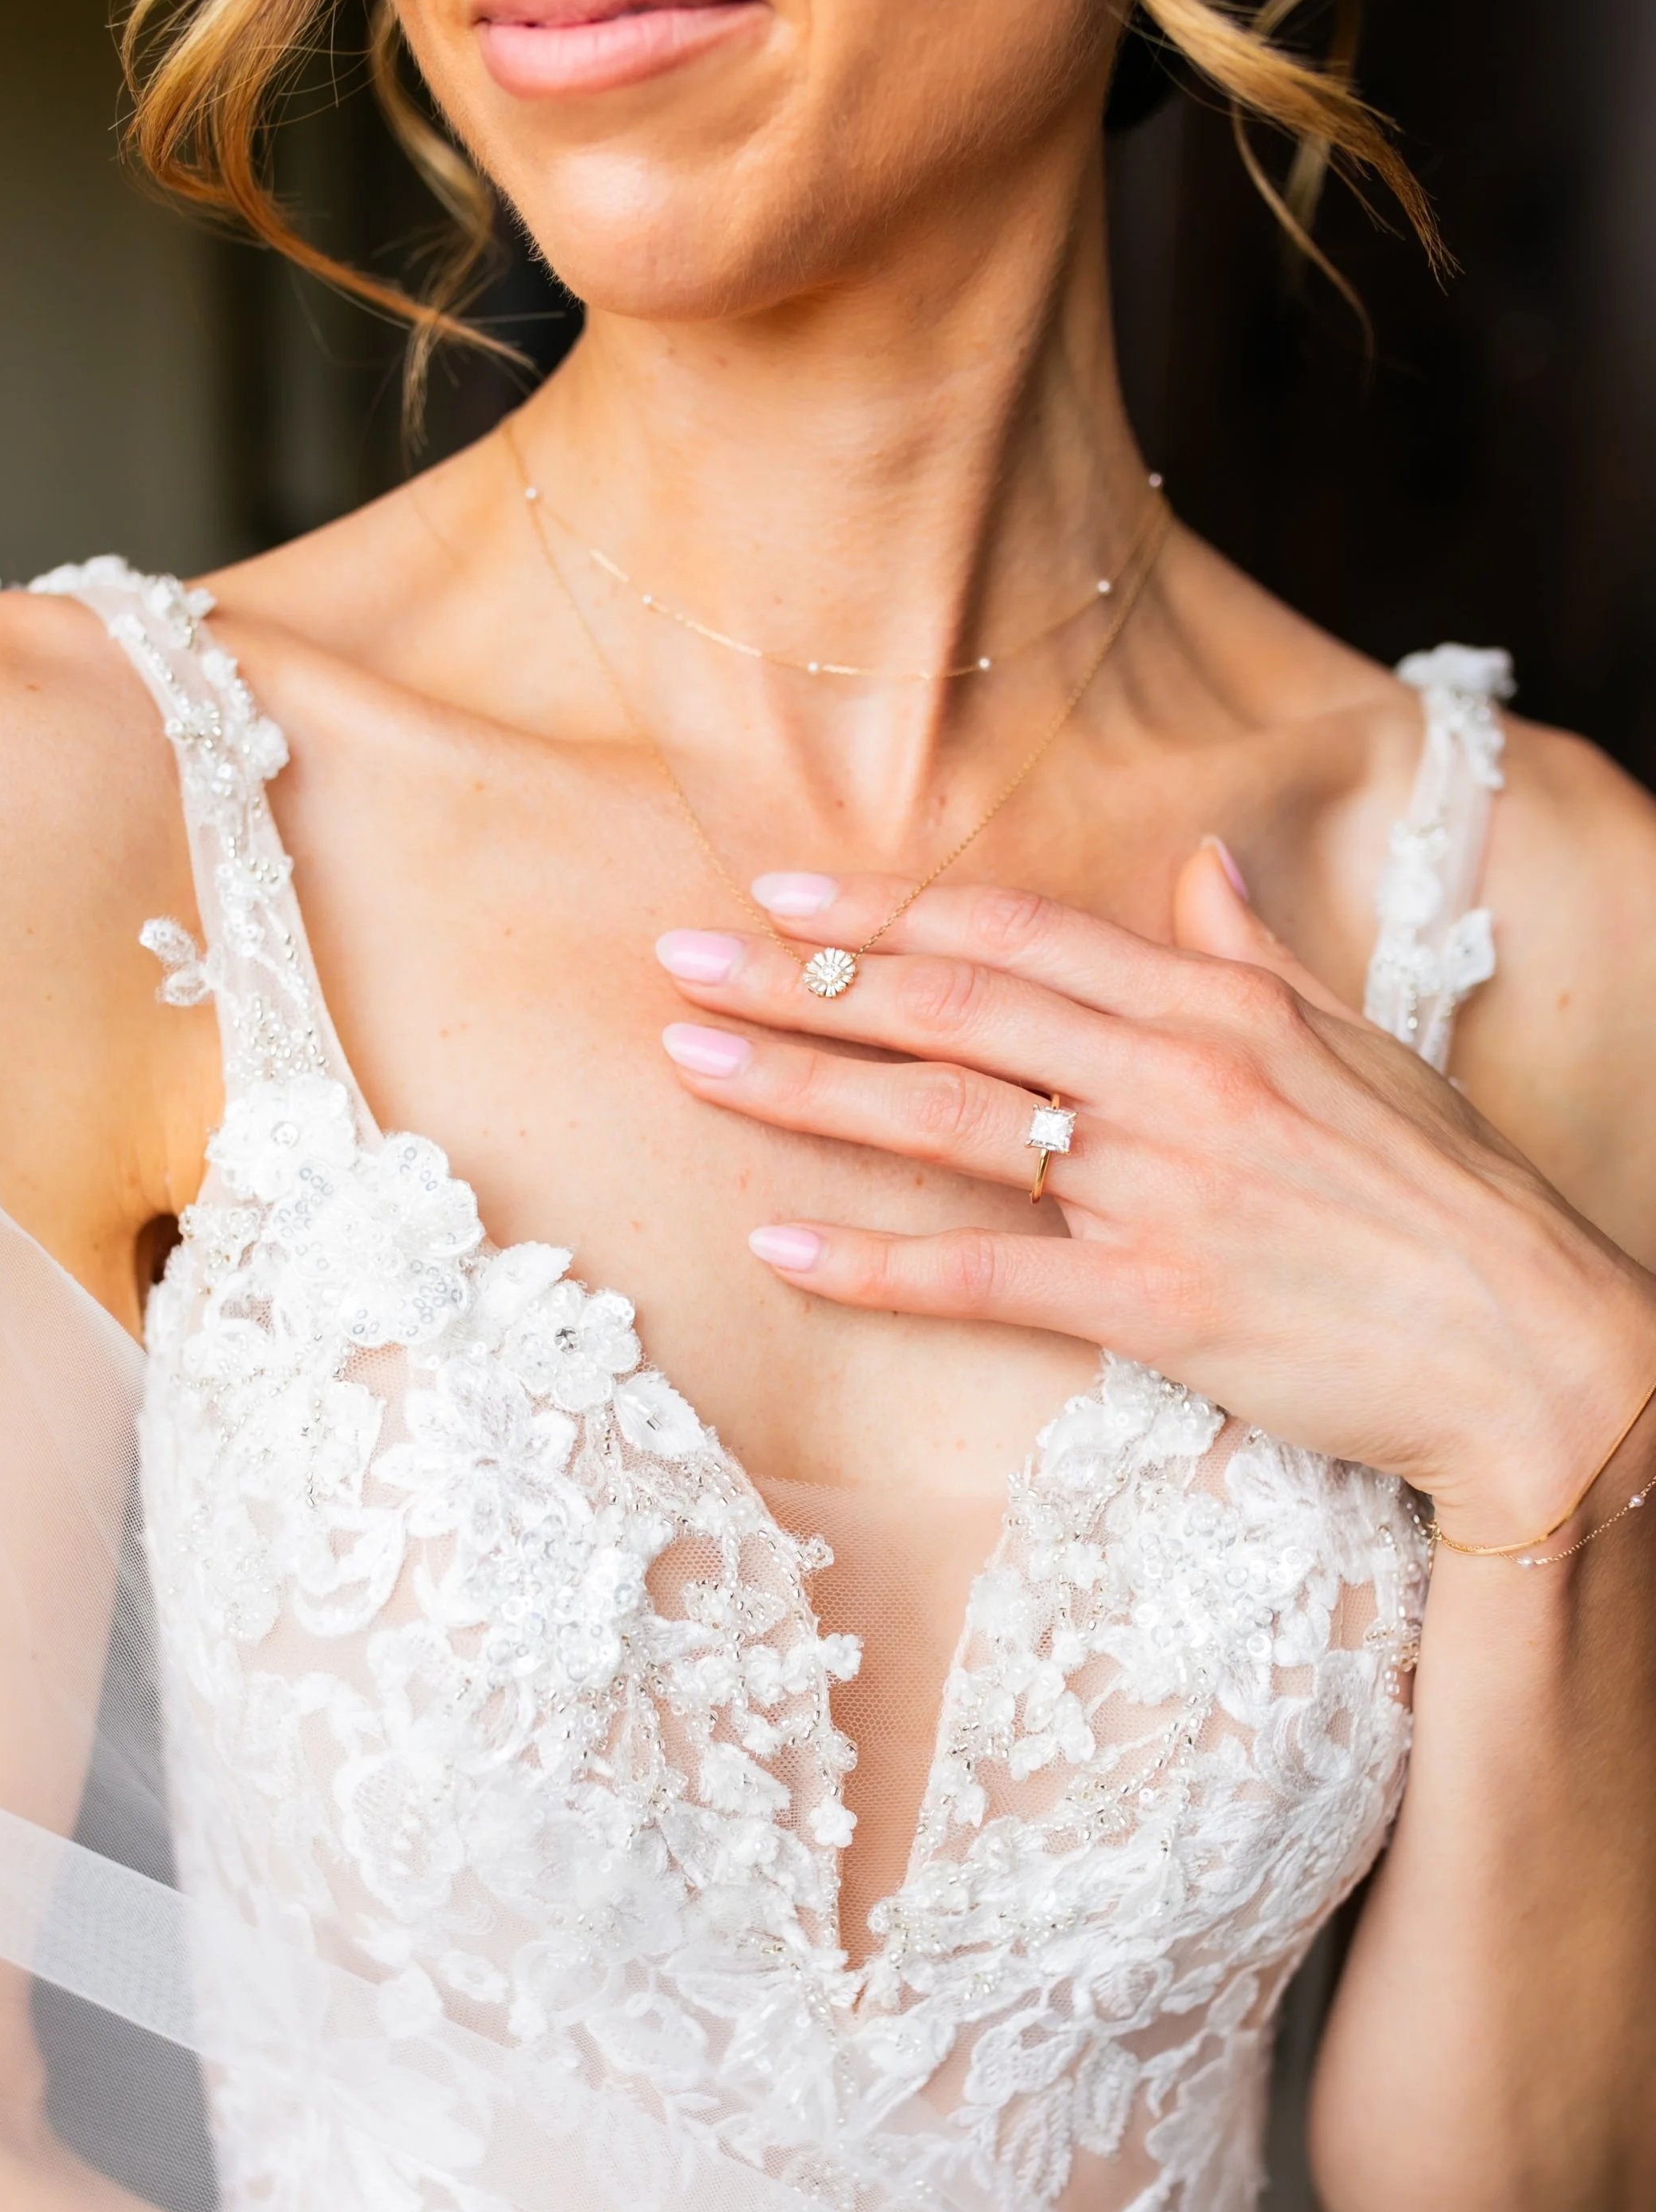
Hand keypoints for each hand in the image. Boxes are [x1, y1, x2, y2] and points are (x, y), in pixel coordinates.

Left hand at [655, 848, 1655, 1537]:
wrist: (1529, 1344)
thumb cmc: (1441, 1197)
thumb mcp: (1355, 1045)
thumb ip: (1254, 956)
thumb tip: (1196, 868)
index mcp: (1217, 1004)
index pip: (1019, 932)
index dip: (890, 908)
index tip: (783, 892)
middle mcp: (1175, 1075)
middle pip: (953, 1004)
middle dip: (805, 976)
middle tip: (682, 955)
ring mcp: (1160, 1187)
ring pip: (947, 1118)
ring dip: (805, 1085)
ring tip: (691, 1060)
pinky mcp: (1154, 1303)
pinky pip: (984, 1275)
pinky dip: (873, 1262)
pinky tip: (777, 1247)